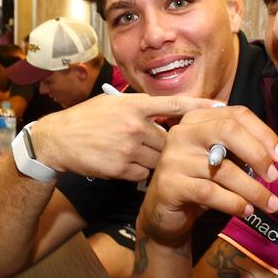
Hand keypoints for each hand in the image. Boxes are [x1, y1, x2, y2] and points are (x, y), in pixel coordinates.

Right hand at [29, 93, 221, 180]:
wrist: (56, 140)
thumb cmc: (86, 120)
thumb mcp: (113, 104)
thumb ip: (139, 108)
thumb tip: (167, 111)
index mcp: (134, 104)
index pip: (174, 103)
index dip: (200, 104)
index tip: (221, 105)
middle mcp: (134, 124)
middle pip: (168, 141)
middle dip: (165, 146)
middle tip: (151, 146)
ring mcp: (128, 147)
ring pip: (157, 159)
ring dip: (151, 160)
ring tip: (131, 154)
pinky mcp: (121, 167)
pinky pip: (142, 174)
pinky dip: (136, 173)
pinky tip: (120, 164)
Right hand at [139, 105, 277, 247]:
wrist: (165, 212)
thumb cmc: (199, 181)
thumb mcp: (221, 159)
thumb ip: (241, 149)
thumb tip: (276, 155)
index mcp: (197, 119)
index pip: (237, 115)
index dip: (264, 133)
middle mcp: (182, 133)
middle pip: (228, 130)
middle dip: (258, 154)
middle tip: (274, 176)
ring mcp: (173, 158)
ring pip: (222, 168)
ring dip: (252, 189)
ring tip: (269, 203)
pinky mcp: (169, 184)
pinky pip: (209, 192)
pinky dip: (234, 203)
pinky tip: (247, 211)